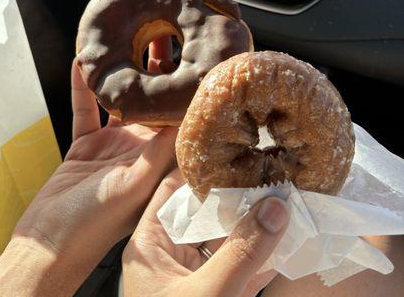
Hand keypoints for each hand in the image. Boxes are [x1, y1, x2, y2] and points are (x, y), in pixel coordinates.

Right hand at [0, 38, 177, 296]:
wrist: (48, 242)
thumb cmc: (93, 227)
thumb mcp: (134, 185)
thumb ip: (159, 151)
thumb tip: (185, 114)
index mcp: (158, 164)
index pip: (178, 121)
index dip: (186, 92)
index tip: (193, 62)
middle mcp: (140, 152)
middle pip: (152, 105)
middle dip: (157, 75)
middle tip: (162, 40)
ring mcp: (112, 147)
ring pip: (119, 103)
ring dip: (122, 76)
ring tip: (127, 44)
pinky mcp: (86, 145)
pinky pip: (85, 110)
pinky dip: (83, 89)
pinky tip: (82, 65)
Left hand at [123, 169, 289, 296]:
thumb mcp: (207, 296)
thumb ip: (242, 253)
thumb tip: (276, 207)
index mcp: (149, 245)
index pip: (172, 192)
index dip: (201, 171)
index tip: (234, 153)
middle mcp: (168, 255)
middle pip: (204, 213)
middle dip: (237, 197)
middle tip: (268, 173)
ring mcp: (193, 274)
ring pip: (224, 238)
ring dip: (253, 224)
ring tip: (282, 198)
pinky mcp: (214, 291)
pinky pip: (237, 264)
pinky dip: (260, 253)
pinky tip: (285, 238)